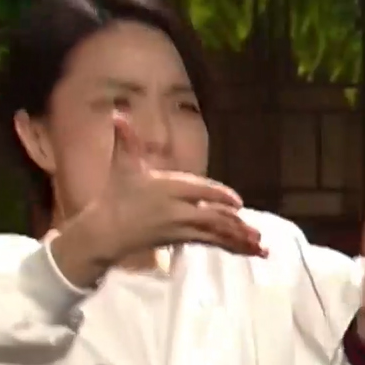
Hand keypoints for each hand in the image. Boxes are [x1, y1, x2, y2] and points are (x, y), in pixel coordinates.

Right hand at [52, 113, 263, 286]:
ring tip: (260, 248)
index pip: (197, 191)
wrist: (104, 231)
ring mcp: (178, 228)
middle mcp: (175, 210)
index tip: (238, 202)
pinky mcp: (179, 240)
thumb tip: (117, 113)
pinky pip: (208, 243)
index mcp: (166, 189)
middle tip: (258, 234)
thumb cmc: (116, 195)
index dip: (218, 196)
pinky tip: (246, 250)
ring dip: (237, 241)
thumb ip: (126, 140)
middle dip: (234, 226)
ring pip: (212, 234)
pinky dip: (228, 246)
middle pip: (210, 218)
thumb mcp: (122, 165)